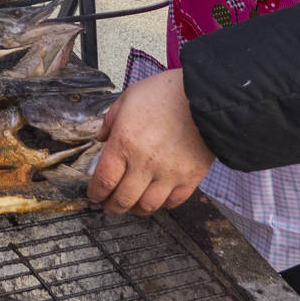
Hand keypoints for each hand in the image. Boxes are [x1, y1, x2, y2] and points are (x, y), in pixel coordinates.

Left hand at [89, 70, 214, 214]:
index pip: (104, 180)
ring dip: (135, 208)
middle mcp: (145, 163)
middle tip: (109, 204)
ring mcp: (169, 173)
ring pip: (147, 206)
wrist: (205, 95)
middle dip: (112, 206)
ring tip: (132, 203)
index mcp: (125, 143)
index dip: (96, 192)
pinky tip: (157, 196)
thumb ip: (110, 120)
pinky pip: (173, 201)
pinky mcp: (191, 177)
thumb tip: (101, 138)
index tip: (94, 194)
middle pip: (123, 200)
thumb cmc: (166, 93)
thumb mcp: (128, 97)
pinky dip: (162, 203)